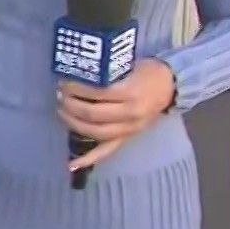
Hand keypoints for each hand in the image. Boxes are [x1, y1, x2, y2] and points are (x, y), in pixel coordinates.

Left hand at [58, 58, 176, 173]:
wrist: (169, 86)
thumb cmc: (146, 71)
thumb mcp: (129, 64)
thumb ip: (106, 70)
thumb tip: (76, 70)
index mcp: (130, 92)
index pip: (97, 93)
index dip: (77, 88)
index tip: (65, 80)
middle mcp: (130, 114)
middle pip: (93, 114)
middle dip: (71, 104)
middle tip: (60, 95)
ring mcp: (129, 129)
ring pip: (95, 132)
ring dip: (74, 123)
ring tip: (62, 111)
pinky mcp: (127, 138)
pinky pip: (106, 151)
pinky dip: (88, 159)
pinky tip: (71, 164)